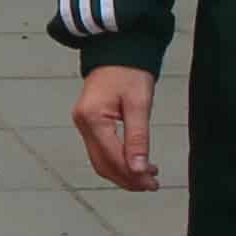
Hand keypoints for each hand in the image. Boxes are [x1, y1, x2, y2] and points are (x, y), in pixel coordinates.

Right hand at [71, 64, 160, 192]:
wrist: (118, 51)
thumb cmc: (129, 71)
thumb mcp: (139, 104)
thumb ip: (138, 138)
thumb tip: (139, 169)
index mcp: (93, 118)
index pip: (112, 157)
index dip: (132, 175)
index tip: (151, 183)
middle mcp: (83, 123)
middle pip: (102, 164)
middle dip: (127, 179)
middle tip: (150, 185)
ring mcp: (83, 124)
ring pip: (100, 160)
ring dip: (122, 172)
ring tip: (146, 177)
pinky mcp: (88, 123)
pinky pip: (100, 151)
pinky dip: (117, 161)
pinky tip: (134, 163)